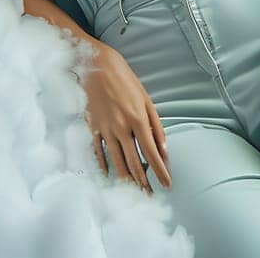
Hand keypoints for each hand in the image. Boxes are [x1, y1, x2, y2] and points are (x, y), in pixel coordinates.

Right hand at [81, 44, 172, 193]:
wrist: (96, 64)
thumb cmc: (125, 79)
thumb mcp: (146, 99)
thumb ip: (156, 126)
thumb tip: (164, 150)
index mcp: (138, 119)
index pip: (152, 152)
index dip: (160, 171)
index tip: (167, 184)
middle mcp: (122, 127)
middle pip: (134, 162)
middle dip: (144, 181)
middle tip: (149, 195)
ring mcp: (105, 129)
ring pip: (117, 161)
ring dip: (126, 179)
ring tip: (133, 191)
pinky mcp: (92, 127)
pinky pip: (98, 152)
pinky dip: (104, 165)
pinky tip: (109, 175)